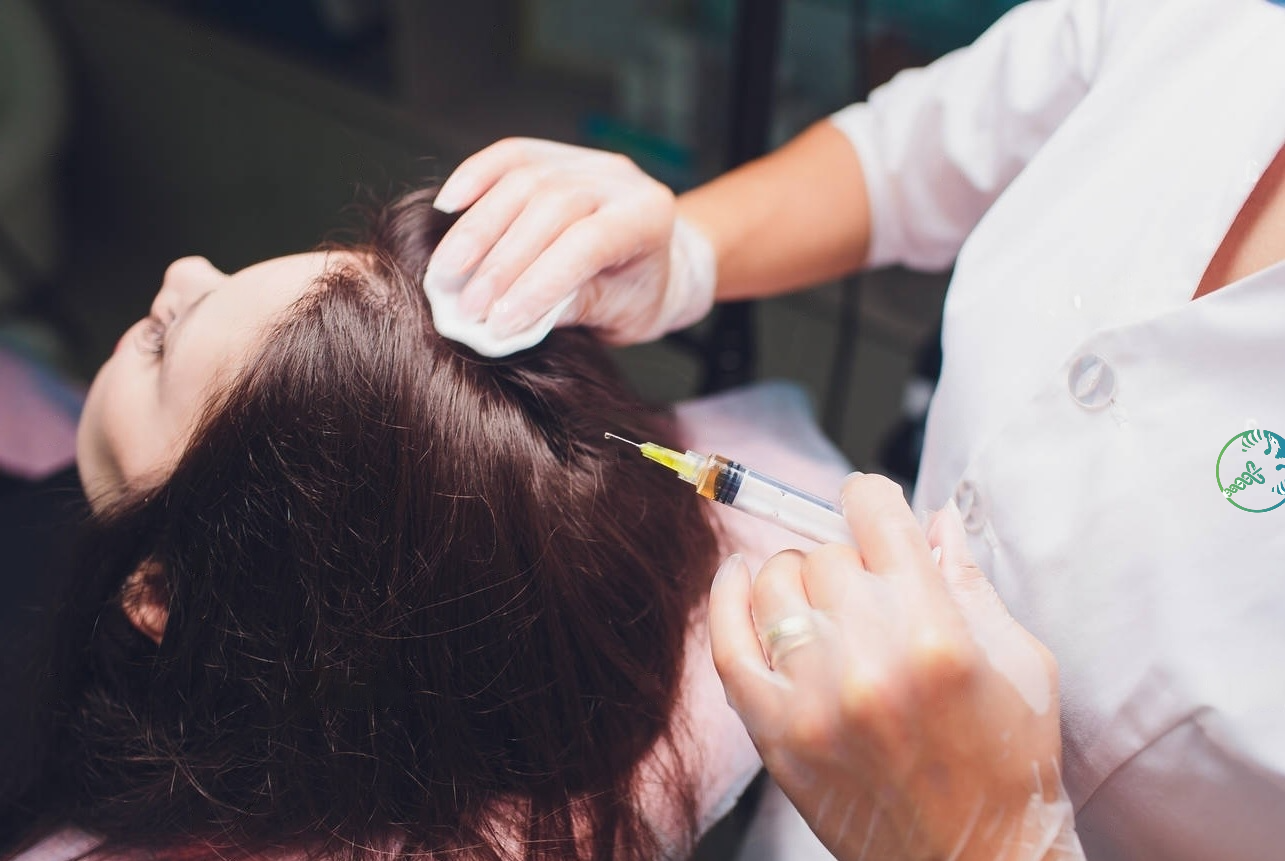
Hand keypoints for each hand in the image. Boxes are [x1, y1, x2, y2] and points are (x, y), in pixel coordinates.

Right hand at [425, 138, 715, 346]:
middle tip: (466, 307)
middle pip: (550, 207)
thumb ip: (572, 310)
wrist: (656, 259)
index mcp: (648, 218)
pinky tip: (447, 209)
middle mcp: (619, 179)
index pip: (587, 244)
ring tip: (446, 274)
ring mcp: (585, 160)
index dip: (538, 283)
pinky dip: (473, 179)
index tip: (499, 323)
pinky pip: (509, 156)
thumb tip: (506, 321)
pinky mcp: (553, 154)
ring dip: (477, 230)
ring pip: (523, 180)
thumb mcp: (619, 315)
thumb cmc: (638, 295)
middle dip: (501, 262)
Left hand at [709, 474, 1084, 860]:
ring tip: (819, 602)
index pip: (873, 514)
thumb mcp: (1021, 661)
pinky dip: (726, 602)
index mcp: (936, 632)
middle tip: (867, 590)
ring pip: (774, 586)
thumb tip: (935, 516)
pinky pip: (727, 645)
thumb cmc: (1010, 764)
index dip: (869, 499)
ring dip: (794, 580)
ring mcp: (815, 699)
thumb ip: (969, 580)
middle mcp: (869, 660)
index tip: (869, 508)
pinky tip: (737, 581)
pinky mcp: (778, 735)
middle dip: (847, 559)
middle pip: (825, 553)